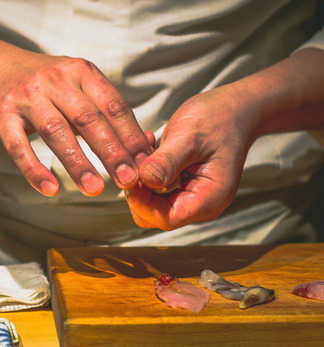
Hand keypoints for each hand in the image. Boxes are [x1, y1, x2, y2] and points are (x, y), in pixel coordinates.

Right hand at [0, 52, 152, 196]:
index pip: (113, 106)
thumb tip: (143, 149)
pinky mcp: (2, 114)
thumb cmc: (45, 86)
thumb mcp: (76, 86)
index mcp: (81, 72)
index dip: (131, 136)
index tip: (145, 164)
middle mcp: (54, 80)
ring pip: (56, 132)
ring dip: (77, 163)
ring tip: (94, 189)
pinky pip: (19, 146)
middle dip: (111, 151)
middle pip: (88, 119)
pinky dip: (34, 170)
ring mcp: (26, 97)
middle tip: (127, 180)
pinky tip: (50, 189)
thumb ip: (104, 113)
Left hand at [126, 87, 253, 229]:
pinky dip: (148, 172)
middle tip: (133, 163)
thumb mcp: (190, 137)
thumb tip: (145, 179)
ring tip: (145, 150)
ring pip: (153, 202)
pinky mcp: (183, 186)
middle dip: (139, 191)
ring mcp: (192, 196)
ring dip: (142, 179)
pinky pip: (157, 189)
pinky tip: (150, 150)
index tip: (130, 180)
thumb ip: (167, 161)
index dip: (143, 203)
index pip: (167, 218)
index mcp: (210, 198)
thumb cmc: (220, 120)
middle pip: (156, 215)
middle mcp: (201, 203)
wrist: (235, 110)